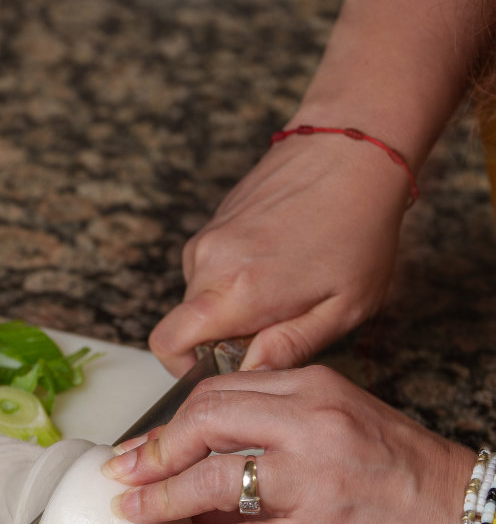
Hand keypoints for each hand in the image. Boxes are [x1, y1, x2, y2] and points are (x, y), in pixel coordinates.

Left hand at [102, 365, 475, 523]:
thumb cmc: (403, 475)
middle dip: (151, 454)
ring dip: (159, 501)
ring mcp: (313, 484)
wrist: (472, 520)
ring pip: (209, 483)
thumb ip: (275, 426)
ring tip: (133, 514)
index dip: (166, 423)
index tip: (140, 446)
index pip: (216, 394)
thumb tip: (195, 452)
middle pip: (201, 425)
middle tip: (124, 477)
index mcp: (314, 391)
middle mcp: (312, 428)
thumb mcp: (342, 423)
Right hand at [149, 135, 409, 375]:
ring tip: (289, 281)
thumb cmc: (358, 228)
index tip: (220, 365)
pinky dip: (238, 271)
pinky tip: (283, 255)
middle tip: (280, 320)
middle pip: (188, 321)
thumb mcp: (343, 307)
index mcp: (232, 293)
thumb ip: (289, 348)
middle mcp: (207, 263)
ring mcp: (208, 237)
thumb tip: (250, 374)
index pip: (165, 344)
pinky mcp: (215, 220)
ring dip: (233, 300)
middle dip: (223, 332)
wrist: (354, 148)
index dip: (184, 366)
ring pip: (202, 292)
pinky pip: (213, 264)